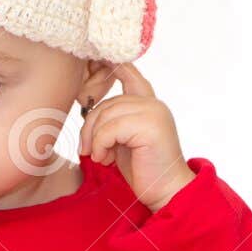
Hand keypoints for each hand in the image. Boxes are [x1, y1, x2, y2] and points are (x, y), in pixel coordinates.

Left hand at [77, 61, 196, 212]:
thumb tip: (86, 107)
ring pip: (106, 115)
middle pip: (107, 103)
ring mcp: (154, 112)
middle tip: (89, 150)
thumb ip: (113, 119)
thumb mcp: (123, 139)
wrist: (165, 191)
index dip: (111, 64)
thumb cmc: (142, 168)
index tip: (96, 59)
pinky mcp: (150, 126)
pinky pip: (109, 129)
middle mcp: (153, 104)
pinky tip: (105, 159)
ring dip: (95, 139)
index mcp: (148, 103)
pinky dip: (100, 145)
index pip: (129, 73)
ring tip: (101, 157)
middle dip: (90, 127)